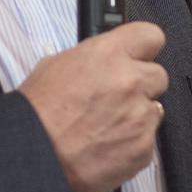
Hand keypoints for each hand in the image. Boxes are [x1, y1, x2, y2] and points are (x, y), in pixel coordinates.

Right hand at [19, 22, 167, 191]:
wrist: (33, 156)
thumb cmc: (37, 114)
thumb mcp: (56, 64)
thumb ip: (93, 58)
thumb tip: (106, 60)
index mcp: (108, 54)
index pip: (151, 36)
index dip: (143, 48)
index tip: (140, 56)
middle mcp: (129, 81)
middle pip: (158, 75)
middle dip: (141, 86)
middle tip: (116, 98)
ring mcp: (139, 116)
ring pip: (154, 109)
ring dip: (136, 115)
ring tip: (106, 126)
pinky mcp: (142, 147)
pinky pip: (148, 140)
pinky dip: (132, 143)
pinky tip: (106, 144)